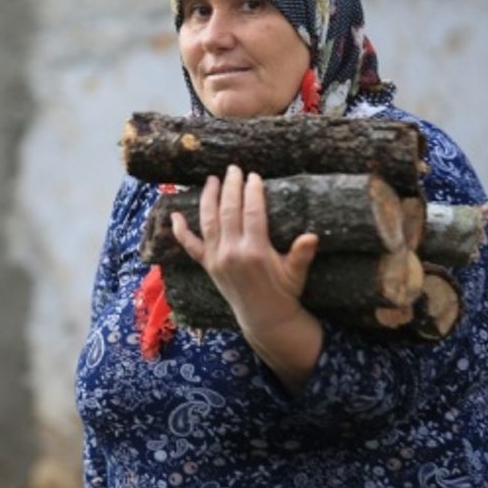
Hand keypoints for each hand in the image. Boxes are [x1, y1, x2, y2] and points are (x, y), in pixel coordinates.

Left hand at [170, 165, 318, 338]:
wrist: (264, 318)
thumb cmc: (284, 292)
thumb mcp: (296, 274)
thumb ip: (302, 255)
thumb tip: (312, 237)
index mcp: (255, 252)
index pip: (252, 212)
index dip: (252, 192)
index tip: (254, 176)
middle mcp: (232, 253)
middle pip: (228, 211)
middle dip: (230, 186)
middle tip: (234, 169)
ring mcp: (216, 258)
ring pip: (208, 221)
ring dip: (208, 198)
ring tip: (211, 179)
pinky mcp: (207, 265)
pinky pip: (190, 246)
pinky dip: (181, 230)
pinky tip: (175, 215)